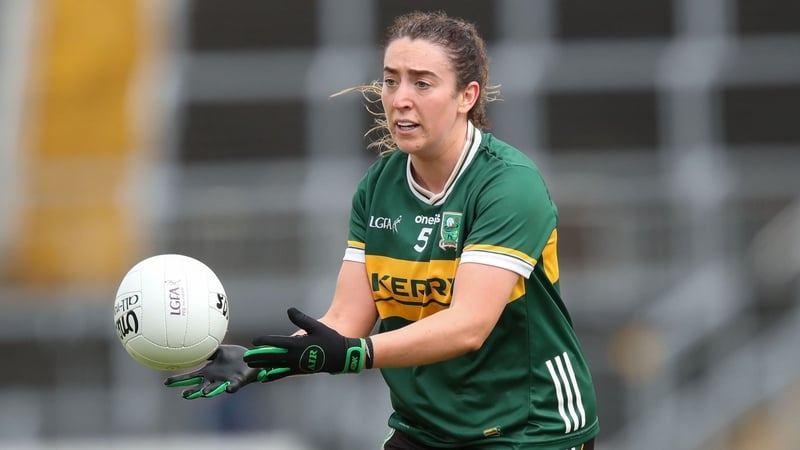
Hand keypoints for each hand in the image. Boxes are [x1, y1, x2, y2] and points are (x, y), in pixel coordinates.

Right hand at [164, 344, 266, 398]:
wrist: (252, 360)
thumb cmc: (235, 356)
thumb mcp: (220, 350)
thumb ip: (209, 350)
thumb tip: (194, 344)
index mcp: (209, 372)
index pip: (191, 377)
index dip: (179, 380)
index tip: (166, 383)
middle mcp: (215, 379)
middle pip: (200, 387)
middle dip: (193, 391)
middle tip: (184, 395)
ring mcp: (226, 381)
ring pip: (215, 389)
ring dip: (209, 391)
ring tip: (203, 393)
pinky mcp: (237, 381)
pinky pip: (233, 386)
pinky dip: (231, 388)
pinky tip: (228, 388)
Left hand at [243, 307, 371, 380]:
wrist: (341, 356)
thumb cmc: (329, 339)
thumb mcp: (315, 326)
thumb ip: (301, 318)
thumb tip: (289, 310)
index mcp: (297, 344)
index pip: (276, 343)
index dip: (264, 341)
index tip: (255, 341)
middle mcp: (294, 356)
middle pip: (272, 356)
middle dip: (258, 356)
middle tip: (246, 357)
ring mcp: (297, 365)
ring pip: (275, 366)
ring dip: (263, 365)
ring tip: (251, 366)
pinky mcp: (300, 370)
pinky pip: (283, 374)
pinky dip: (273, 376)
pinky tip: (265, 378)